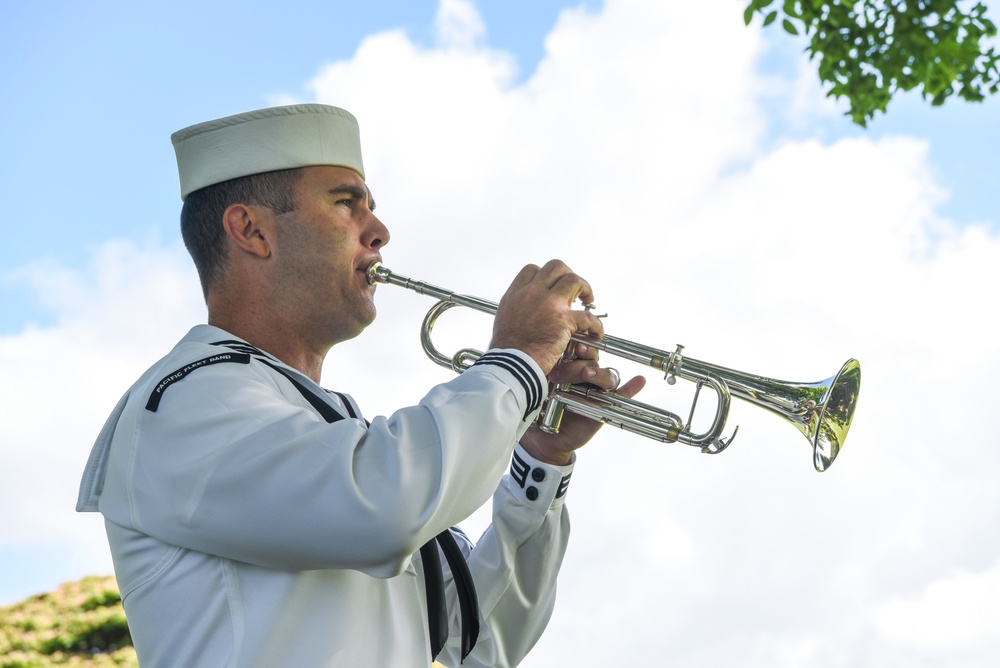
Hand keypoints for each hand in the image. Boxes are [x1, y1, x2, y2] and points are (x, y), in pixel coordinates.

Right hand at [491, 261, 603, 374]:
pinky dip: (596, 325)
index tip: (552, 286)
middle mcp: (532, 294)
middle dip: (568, 275)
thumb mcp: (504, 319)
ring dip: (585, 288)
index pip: (532, 270)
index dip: (545, 275)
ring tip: (588, 300)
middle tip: (574, 290)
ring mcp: (548, 304)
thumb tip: (526, 309)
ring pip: (574, 280)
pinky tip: (595, 332)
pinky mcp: (563, 321)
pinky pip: (588, 316)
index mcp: (515, 294)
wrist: (511, 365)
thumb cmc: (506, 350)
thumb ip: (517, 308)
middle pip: (556, 267)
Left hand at [519, 342, 645, 465]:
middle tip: (578, 357)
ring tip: (588, 375)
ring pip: (606, 374)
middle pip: (592, 357)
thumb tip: (516, 352)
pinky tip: (638, 381)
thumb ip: (532, 371)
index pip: (576, 346)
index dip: (577, 342)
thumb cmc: (534, 408)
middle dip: (586, 357)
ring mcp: (594, 389)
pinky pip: (621, 395)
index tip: (572, 342)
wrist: (539, 438)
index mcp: (565, 363)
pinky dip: (632, 388)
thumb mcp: (531, 387)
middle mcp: (582, 373)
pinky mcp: (603, 405)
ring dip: (600, 373)